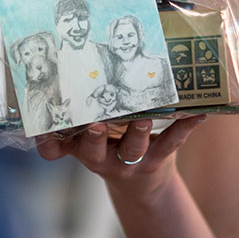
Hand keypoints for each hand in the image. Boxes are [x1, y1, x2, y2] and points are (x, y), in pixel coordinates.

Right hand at [35, 114, 206, 193]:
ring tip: (143, 119)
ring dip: (137, 133)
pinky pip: (171, 144)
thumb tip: (74, 53)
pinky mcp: (157, 160)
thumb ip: (80, 106)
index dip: (46, 142)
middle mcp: (100, 157)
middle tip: (96, 124)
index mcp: (79, 146)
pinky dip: (185, 127)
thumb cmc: (110, 142)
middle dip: (94, 138)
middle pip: (93, 151)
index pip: (55, 149)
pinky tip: (198, 114)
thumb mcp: (89, 133)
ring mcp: (129, 161)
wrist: (141, 184)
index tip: (40, 130)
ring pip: (132, 149)